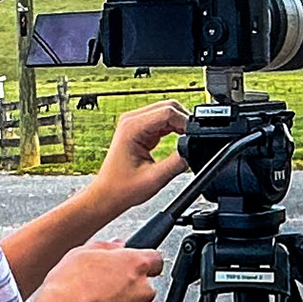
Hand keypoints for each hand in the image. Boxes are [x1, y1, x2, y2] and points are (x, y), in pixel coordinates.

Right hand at [31, 239, 165, 301]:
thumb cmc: (70, 289)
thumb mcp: (81, 254)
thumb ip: (105, 247)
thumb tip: (116, 245)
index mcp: (135, 264)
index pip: (155, 259)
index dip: (142, 262)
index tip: (131, 265)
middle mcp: (143, 289)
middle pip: (143, 286)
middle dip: (127, 287)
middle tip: (102, 286)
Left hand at [86, 98, 190, 216]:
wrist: (107, 195)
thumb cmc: (122, 188)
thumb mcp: (155, 178)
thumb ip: (177, 162)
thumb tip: (192, 150)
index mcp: (132, 127)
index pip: (167, 112)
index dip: (185, 122)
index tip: (194, 136)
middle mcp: (132, 120)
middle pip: (168, 106)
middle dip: (185, 121)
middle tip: (193, 139)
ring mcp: (136, 123)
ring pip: (167, 111)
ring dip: (180, 124)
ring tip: (187, 142)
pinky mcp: (141, 129)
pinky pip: (163, 121)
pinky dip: (175, 128)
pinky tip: (180, 140)